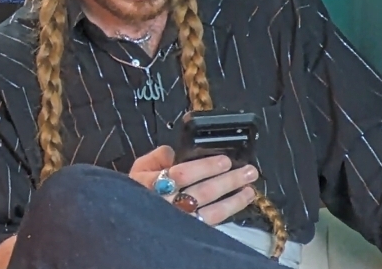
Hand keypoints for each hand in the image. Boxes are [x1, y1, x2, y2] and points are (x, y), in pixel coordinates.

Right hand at [129, 145, 258, 225]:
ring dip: (234, 199)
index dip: (206, 167)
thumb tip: (172, 151)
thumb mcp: (137, 169)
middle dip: (228, 181)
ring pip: (211, 211)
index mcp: (154, 184)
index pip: (183, 174)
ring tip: (250, 188)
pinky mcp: (189, 231)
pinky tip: (239, 203)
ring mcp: (180, 220)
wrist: (130, 222)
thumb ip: (155, 157)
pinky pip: (211, 223)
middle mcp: (169, 204)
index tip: (225, 160)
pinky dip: (228, 212)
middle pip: (203, 191)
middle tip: (249, 171)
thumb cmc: (136, 192)